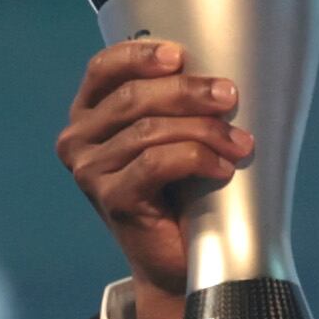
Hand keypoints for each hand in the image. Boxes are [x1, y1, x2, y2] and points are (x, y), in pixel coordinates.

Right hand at [54, 38, 253, 318]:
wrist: (174, 262)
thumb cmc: (177, 194)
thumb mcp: (168, 138)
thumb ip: (171, 106)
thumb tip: (216, 77)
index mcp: (88, 114)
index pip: (104, 69)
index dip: (140, 56)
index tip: (181, 56)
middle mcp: (79, 139)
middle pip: (133, 98)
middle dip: (188, 92)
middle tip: (230, 96)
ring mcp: (90, 171)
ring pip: (150, 131)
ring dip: (203, 130)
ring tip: (239, 141)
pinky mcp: (111, 198)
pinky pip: (156, 163)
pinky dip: (196, 159)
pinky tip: (223, 167)